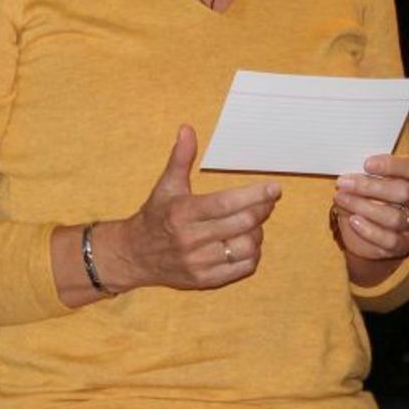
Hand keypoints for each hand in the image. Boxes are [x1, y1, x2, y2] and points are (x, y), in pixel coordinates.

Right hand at [99, 125, 280, 290]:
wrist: (133, 255)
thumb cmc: (155, 217)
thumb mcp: (166, 185)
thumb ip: (181, 158)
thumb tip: (187, 129)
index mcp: (182, 212)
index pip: (226, 204)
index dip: (254, 196)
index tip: (274, 188)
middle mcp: (190, 239)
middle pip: (241, 224)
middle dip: (261, 210)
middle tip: (267, 201)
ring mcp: (198, 262)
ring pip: (246, 247)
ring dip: (257, 233)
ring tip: (252, 223)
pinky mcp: (204, 280)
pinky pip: (242, 268)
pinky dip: (252, 254)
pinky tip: (246, 242)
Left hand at [332, 152, 408, 263]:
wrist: (371, 235)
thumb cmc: (370, 199)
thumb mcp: (368, 182)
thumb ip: (363, 176)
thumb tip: (348, 177)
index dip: (391, 165)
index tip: (366, 164)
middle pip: (403, 192)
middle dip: (370, 187)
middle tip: (344, 183)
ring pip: (394, 217)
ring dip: (364, 207)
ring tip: (342, 200)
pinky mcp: (405, 244)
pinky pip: (390, 240)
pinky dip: (369, 231)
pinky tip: (353, 221)